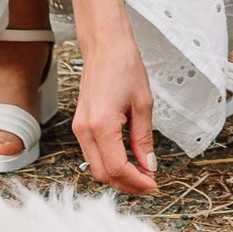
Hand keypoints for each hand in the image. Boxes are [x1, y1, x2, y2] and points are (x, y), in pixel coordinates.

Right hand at [74, 36, 156, 195]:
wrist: (105, 46)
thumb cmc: (124, 67)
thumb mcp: (143, 105)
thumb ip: (144, 139)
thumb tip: (149, 165)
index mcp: (102, 125)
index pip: (117, 168)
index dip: (136, 182)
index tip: (153, 184)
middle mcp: (85, 130)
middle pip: (103, 174)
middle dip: (126, 184)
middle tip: (149, 183)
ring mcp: (79, 128)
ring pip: (96, 167)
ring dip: (118, 176)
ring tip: (141, 174)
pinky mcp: (80, 125)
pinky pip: (93, 154)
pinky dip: (110, 163)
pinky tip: (128, 161)